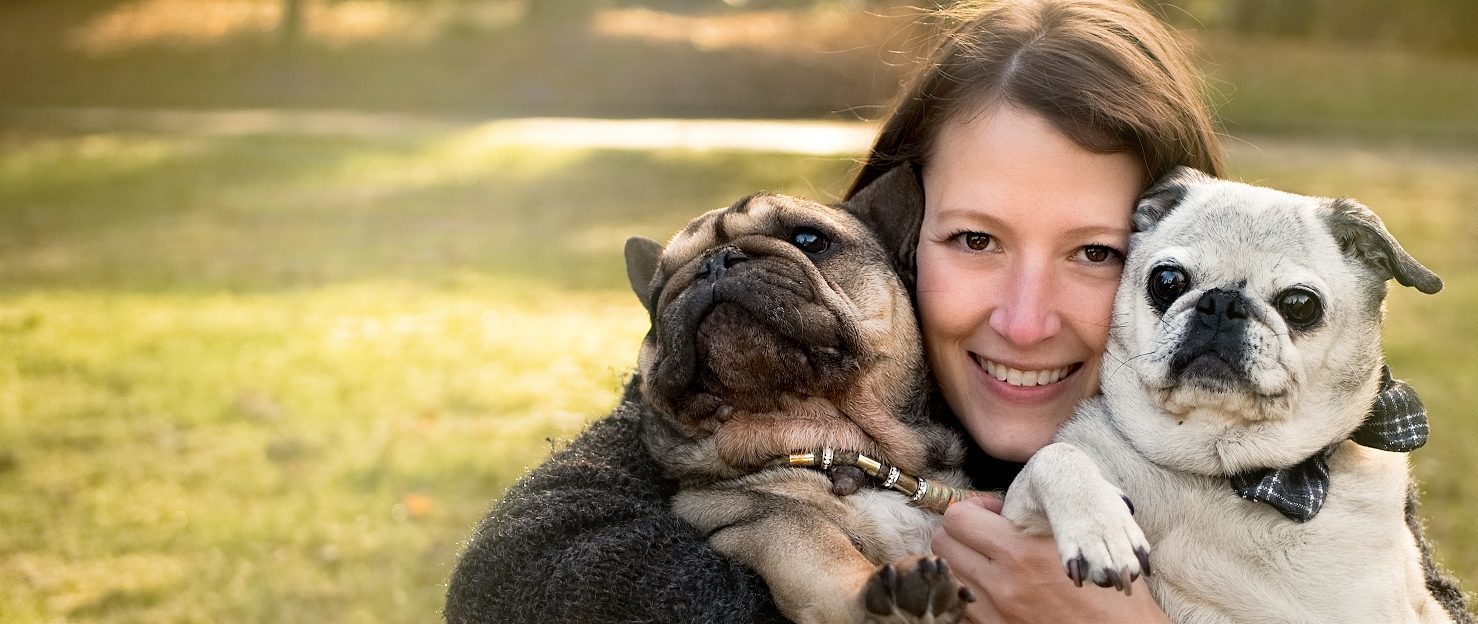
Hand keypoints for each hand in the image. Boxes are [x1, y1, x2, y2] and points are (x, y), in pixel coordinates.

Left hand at [932, 495, 1168, 623]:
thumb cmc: (1111, 590)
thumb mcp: (1080, 542)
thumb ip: (1040, 519)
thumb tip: (1002, 506)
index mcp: (1021, 553)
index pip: (957, 517)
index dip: (971, 508)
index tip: (992, 512)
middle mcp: (1001, 585)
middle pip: (943, 544)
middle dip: (960, 533)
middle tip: (986, 533)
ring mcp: (996, 614)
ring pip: (949, 573)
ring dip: (965, 561)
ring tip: (992, 560)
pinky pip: (964, 603)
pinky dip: (972, 590)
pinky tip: (996, 587)